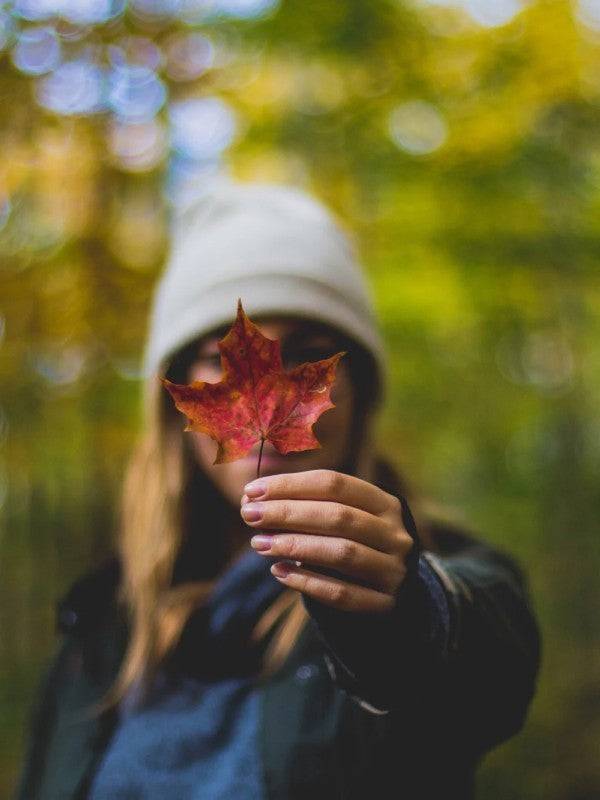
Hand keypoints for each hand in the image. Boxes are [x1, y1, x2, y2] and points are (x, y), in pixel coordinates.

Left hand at [240, 469, 413, 612]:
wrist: (390, 590)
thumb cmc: (354, 543)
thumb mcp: (341, 518)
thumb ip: (304, 505)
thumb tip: (251, 498)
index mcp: (385, 503)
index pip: (334, 483)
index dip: (291, 484)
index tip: (252, 490)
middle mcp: (395, 534)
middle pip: (338, 516)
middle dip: (287, 513)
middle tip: (249, 515)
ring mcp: (393, 570)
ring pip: (341, 553)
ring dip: (294, 546)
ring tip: (258, 543)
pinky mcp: (384, 603)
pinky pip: (341, 593)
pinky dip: (306, 582)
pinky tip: (278, 571)